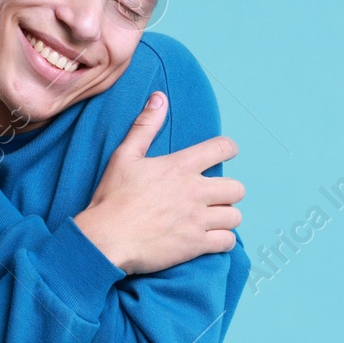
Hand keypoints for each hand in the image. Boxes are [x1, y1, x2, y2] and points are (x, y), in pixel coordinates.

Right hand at [74, 91, 243, 274]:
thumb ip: (145, 126)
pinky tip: (211, 239)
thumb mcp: (124, 156)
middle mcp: (195, 191)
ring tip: (212, 218)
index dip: (228, 149)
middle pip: (237, 188)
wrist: (105, 239)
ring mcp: (198, 219)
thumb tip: (159, 98)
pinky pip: (228, 242)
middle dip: (229, 192)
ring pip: (235, 216)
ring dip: (226, 217)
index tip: (225, 154)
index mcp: (180, 166)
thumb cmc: (112, 198)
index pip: (223, 148)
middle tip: (214, 196)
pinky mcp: (196, 245)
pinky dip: (223, 241)